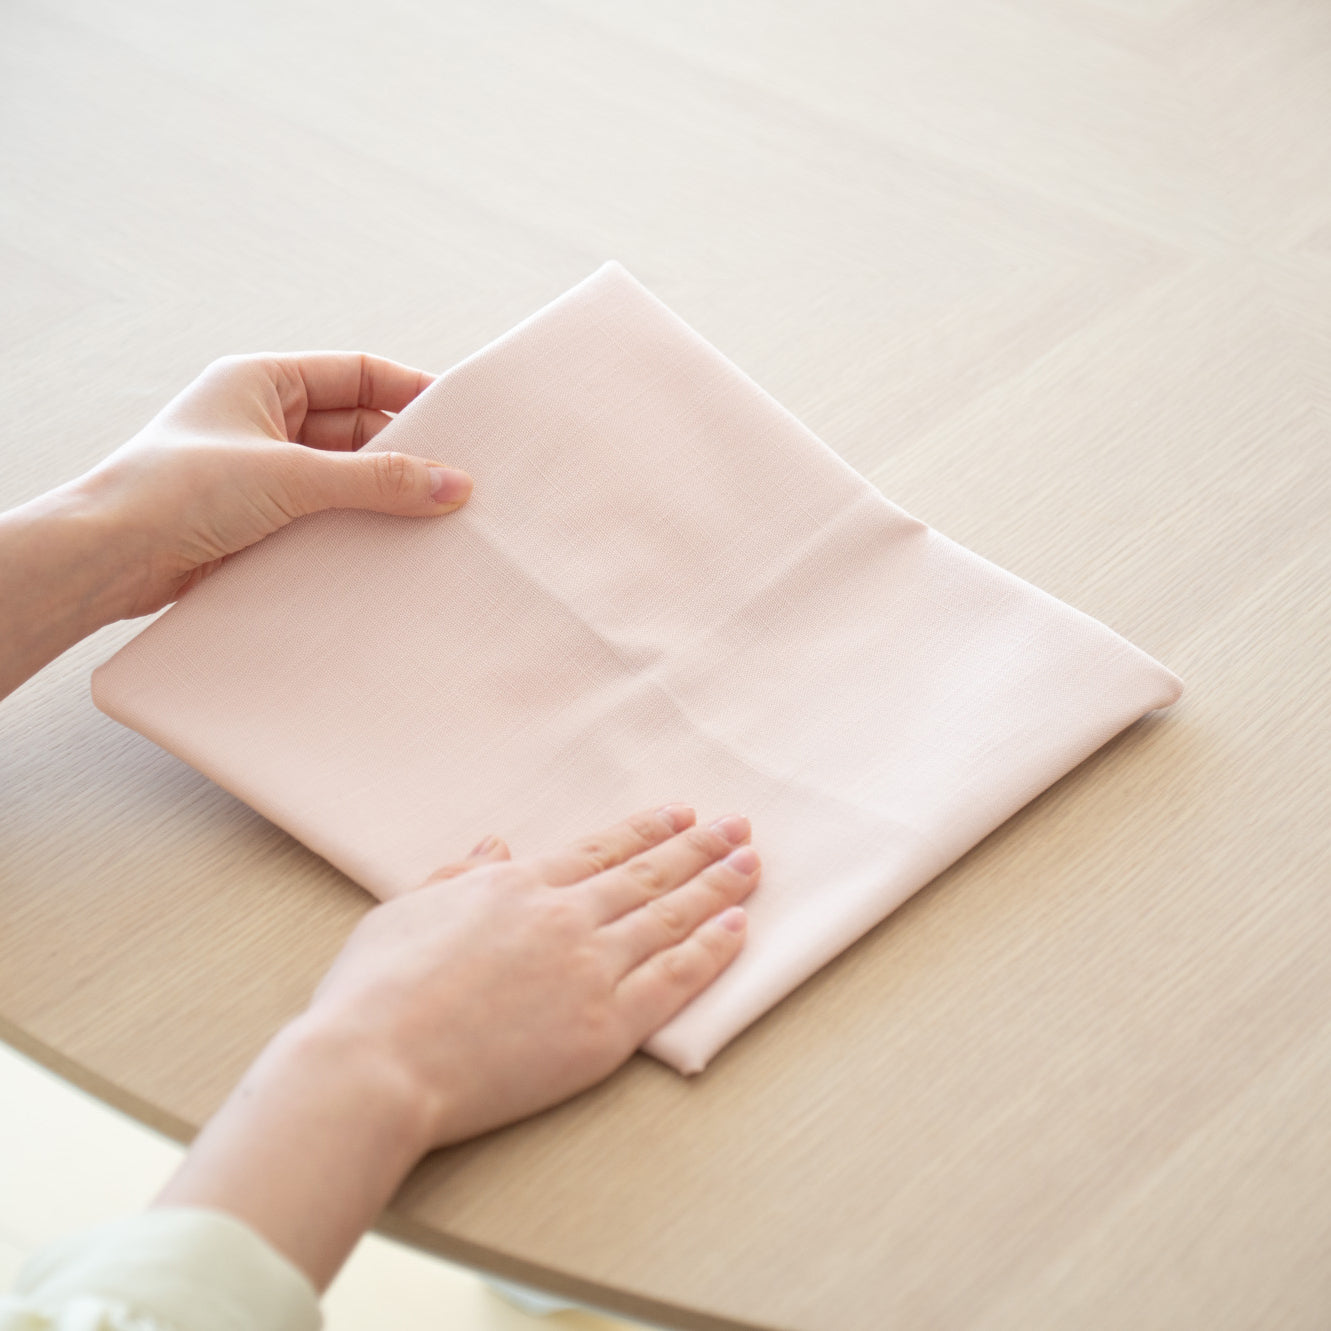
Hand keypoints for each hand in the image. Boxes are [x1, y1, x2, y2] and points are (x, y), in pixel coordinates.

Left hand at [80, 351, 471, 618]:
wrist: (108, 558)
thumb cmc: (177, 492)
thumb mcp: (291, 476)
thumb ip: (377, 480)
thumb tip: (453, 484)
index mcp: (262, 380)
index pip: (357, 375)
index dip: (409, 393)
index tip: (460, 420)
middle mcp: (262, 419)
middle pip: (357, 428)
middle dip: (403, 454)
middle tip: (454, 483)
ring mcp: (261, 471)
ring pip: (343, 476)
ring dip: (380, 496)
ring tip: (431, 519)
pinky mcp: (258, 519)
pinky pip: (324, 514)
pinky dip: (354, 527)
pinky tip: (387, 546)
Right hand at [312, 801, 757, 1144]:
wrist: (376, 1064)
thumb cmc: (375, 991)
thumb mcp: (405, 909)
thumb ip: (458, 876)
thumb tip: (496, 845)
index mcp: (519, 887)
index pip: (601, 850)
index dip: (647, 830)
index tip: (681, 813)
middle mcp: (565, 917)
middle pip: (649, 874)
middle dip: (699, 846)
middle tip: (738, 826)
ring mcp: (590, 970)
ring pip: (671, 917)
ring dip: (718, 887)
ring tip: (751, 864)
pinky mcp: (605, 1028)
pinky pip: (674, 980)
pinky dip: (711, 950)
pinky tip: (737, 927)